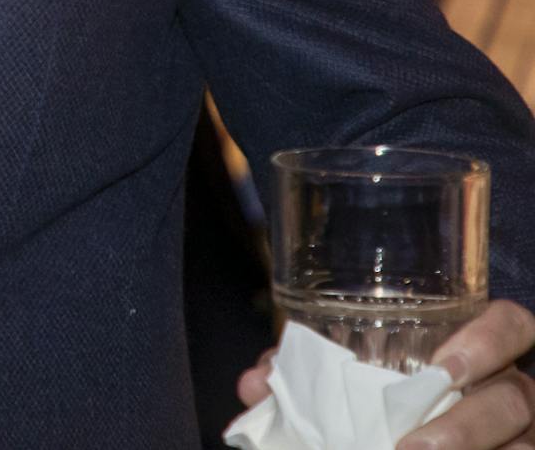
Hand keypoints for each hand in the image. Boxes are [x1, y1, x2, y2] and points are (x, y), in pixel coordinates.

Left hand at [233, 300, 534, 448]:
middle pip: (516, 397)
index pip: (513, 324)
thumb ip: (304, 373)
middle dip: (466, 425)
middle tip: (411, 448)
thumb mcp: (348, 380)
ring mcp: (526, 433)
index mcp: (478, 351)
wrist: (404, 434)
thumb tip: (254, 383)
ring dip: (468, 449)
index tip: (443, 365)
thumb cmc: (382, 399)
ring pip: (525, 445)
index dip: (491, 337)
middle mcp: (513, 388)